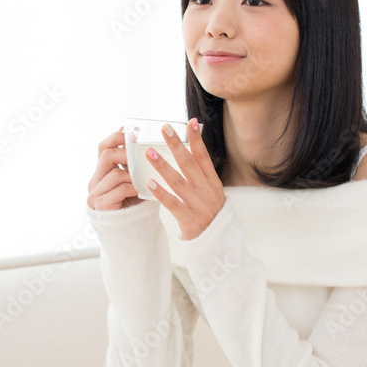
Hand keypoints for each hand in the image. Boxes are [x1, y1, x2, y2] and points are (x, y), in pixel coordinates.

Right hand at [86, 126, 143, 210]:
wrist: (131, 229)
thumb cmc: (133, 203)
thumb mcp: (132, 180)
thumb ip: (130, 165)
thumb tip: (139, 141)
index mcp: (101, 172)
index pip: (103, 148)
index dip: (115, 138)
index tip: (132, 133)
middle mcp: (94, 181)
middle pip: (106, 156)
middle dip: (126, 153)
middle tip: (140, 154)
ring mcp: (95, 194)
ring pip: (114, 174)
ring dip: (133, 175)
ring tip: (144, 179)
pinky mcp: (100, 205)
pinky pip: (119, 190)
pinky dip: (133, 188)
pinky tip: (141, 191)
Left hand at [144, 118, 224, 239]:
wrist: (216, 244)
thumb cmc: (208, 213)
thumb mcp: (210, 191)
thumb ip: (200, 173)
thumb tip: (189, 147)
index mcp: (212, 182)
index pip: (204, 157)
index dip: (197, 139)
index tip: (190, 122)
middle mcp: (207, 191)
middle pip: (189, 164)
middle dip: (177, 145)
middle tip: (164, 129)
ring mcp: (198, 205)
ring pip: (178, 182)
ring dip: (163, 165)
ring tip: (149, 152)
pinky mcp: (189, 219)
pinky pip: (173, 204)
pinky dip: (161, 193)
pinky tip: (149, 183)